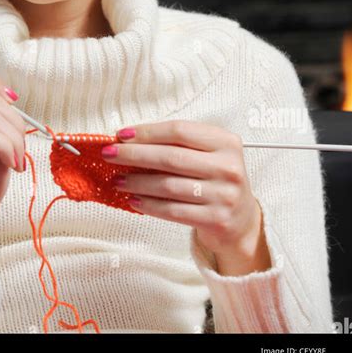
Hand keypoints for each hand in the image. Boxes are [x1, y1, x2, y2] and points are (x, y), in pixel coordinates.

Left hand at [101, 121, 268, 265]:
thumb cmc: (215, 179)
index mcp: (226, 142)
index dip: (147, 132)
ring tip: (118, 180)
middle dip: (135, 154)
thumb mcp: (208, 154)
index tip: (121, 134)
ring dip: (138, 182)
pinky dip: (149, 205)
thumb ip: (178, 144)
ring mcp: (224, 195)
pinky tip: (134, 200)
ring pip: (169, 185)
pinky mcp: (216, 220)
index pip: (180, 131)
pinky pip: (173, 211)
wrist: (242, 221)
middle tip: (110, 154)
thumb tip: (130, 140)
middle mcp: (228, 167)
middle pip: (171, 157)